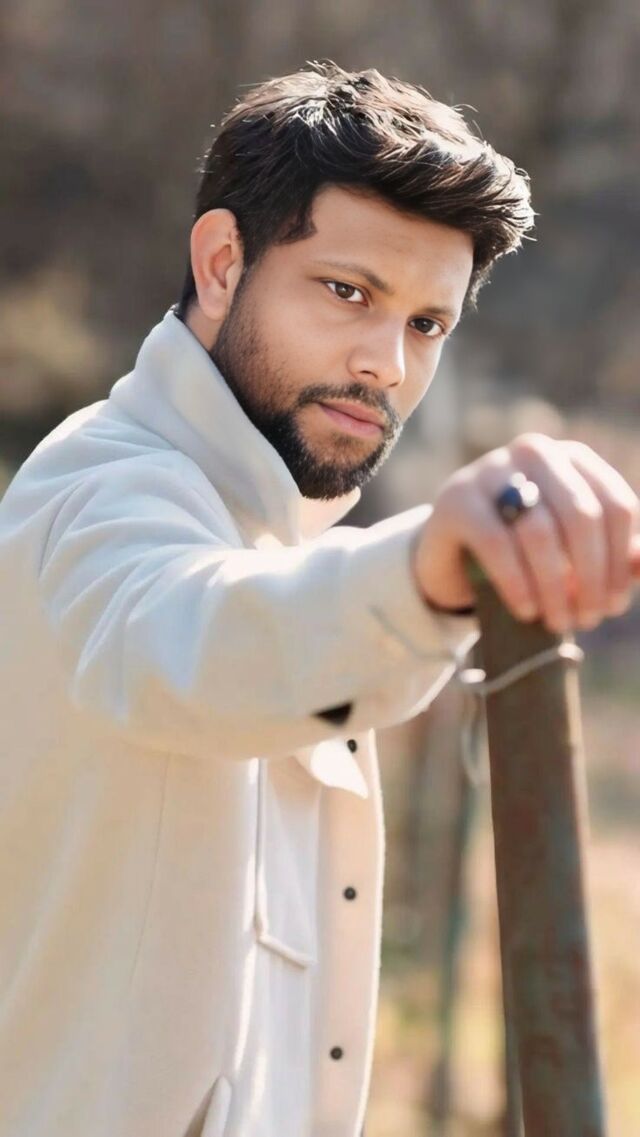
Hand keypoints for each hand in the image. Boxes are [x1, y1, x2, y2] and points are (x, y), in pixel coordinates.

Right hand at [413, 433, 639, 632]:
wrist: (452, 549)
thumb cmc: (526, 549)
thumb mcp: (575, 550)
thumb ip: (616, 555)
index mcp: (575, 459)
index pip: (617, 507)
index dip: (621, 562)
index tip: (615, 606)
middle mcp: (536, 453)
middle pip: (582, 518)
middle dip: (591, 577)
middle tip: (588, 619)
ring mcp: (492, 470)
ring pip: (540, 533)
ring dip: (555, 588)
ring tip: (558, 622)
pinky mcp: (457, 498)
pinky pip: (496, 544)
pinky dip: (517, 584)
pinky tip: (526, 611)